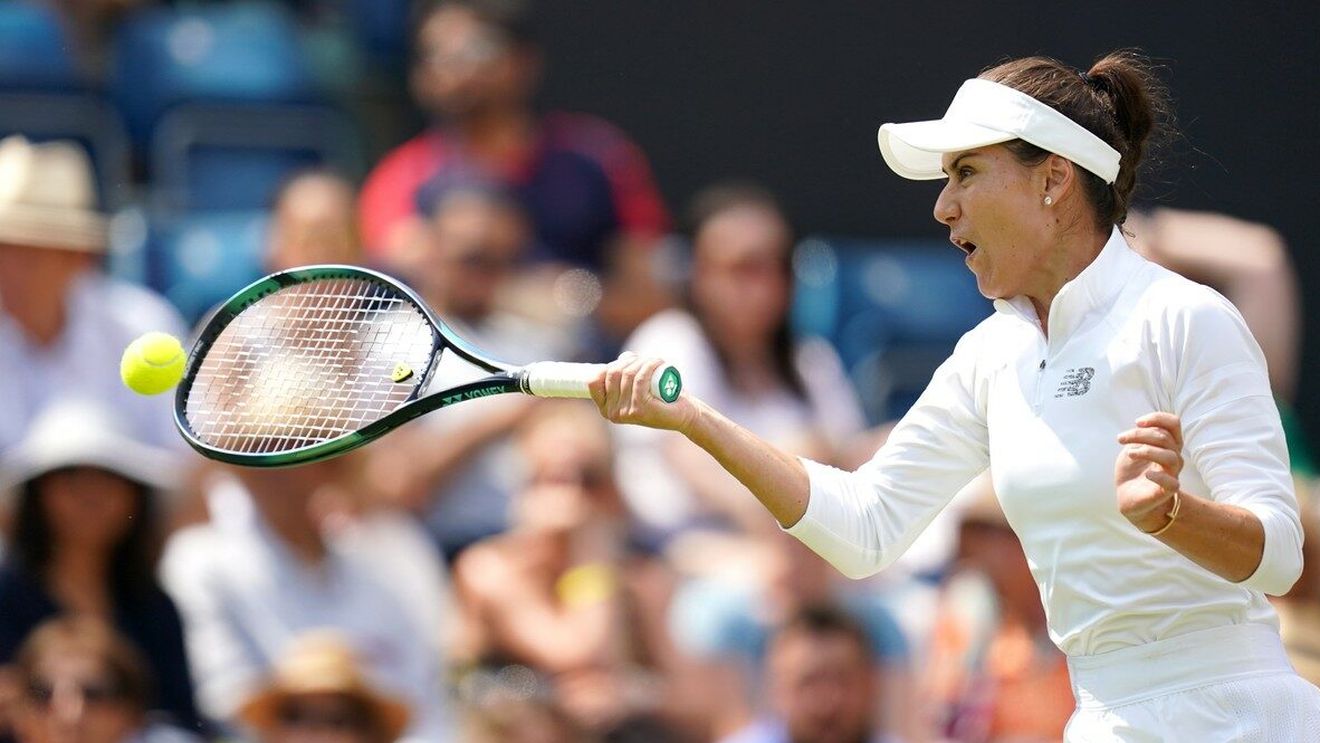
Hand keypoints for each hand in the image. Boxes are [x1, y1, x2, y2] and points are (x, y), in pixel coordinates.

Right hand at [589, 352, 696, 432]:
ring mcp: (625, 412)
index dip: (608, 367)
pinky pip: (640, 379)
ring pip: (628, 374)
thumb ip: (628, 376)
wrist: (682, 415)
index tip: (626, 363)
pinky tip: (657, 361)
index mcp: (606, 409)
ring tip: (654, 361)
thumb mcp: (638, 387)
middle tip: (644, 361)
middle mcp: (612, 413)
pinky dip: (649, 365)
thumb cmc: (659, 398)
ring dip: (642, 361)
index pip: (593, 381)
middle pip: (613, 374)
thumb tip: (623, 358)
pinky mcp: (640, 408)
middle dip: (629, 361)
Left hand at [1115, 412, 1183, 531]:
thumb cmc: (1133, 471)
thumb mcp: (1132, 448)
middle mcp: (1173, 457)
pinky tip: (1147, 474)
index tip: (1137, 422)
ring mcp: (1172, 474)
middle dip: (1140, 435)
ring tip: (1129, 454)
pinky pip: (1171, 482)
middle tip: (1121, 439)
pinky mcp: (1167, 491)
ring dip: (1147, 451)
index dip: (1158, 418)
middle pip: (1165, 438)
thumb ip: (1140, 437)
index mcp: (1167, 445)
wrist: (1129, 497)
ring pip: (1170, 456)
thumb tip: (1141, 425)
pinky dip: (1160, 476)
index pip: (1173, 424)